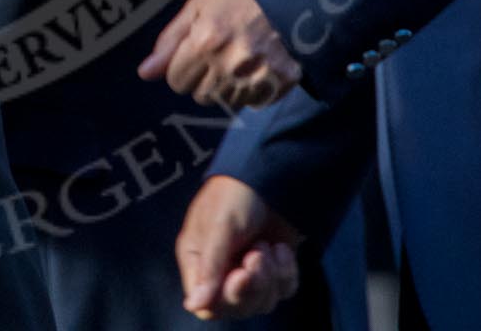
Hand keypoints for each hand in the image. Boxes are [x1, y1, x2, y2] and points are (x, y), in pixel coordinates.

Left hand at [136, 0, 298, 107]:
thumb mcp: (197, 7)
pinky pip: (254, 103)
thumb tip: (145, 73)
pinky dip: (252, 90)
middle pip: (200, 96)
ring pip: (226, 102)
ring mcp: (258, 76)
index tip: (195, 53)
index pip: (176, 81)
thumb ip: (170, 41)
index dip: (181, 67)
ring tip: (239, 58)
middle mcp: (230, 64)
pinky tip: (257, 66)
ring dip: (227, 86)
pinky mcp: (282, 83)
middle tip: (218, 54)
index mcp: (205, 41)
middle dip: (203, 79)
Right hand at [176, 176, 301, 319]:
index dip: (227, 298)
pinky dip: (286, 273)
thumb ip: (209, 268)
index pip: (208, 304)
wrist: (271, 173)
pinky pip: (284, 291)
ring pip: (263, 303)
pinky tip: (281, 247)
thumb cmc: (236, 194)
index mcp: (198, 261)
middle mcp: (222, 271)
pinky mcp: (274, 269)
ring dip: (271, 277)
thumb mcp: (219, 227)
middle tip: (258, 253)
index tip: (242, 275)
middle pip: (237, 308)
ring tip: (266, 245)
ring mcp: (250, 272)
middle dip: (254, 286)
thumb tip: (194, 306)